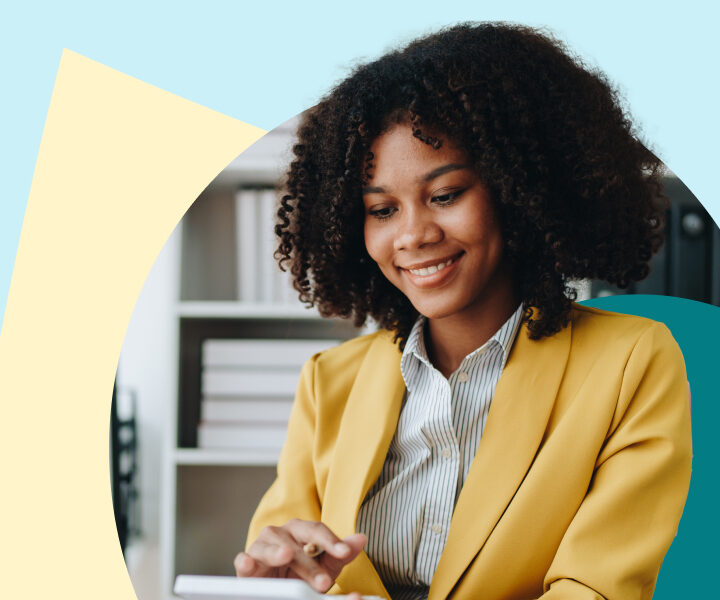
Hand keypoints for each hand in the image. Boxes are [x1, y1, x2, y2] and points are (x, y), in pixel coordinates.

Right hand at [234, 519, 366, 593]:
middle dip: (311, 564)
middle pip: (296, 543)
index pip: (317, 531)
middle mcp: (280, 534)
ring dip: (278, 552)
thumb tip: (361, 538)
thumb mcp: (324, 566)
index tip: (345, 553)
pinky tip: (248, 562)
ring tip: (287, 555)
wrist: (277, 588)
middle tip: (324, 582)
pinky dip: (245, 561)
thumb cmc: (301, 572)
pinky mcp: (246, 565)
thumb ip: (341, 554)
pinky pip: (244, 560)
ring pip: (270, 546)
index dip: (331, 541)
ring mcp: (261, 547)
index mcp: (300, 530)